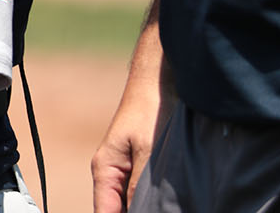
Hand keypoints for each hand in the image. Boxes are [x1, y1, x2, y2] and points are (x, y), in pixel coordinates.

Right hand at [90, 18, 166, 212]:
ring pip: (133, 203)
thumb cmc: (151, 110)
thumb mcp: (148, 152)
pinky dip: (157, 201)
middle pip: (118, 210)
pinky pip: (146, 193)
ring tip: (170, 206)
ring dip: (150, 208)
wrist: (161, 80)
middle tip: (166, 209)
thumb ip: (139, 188)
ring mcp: (129, 171)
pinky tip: (174, 203)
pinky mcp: (145, 167)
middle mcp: (113, 174)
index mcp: (106, 170)